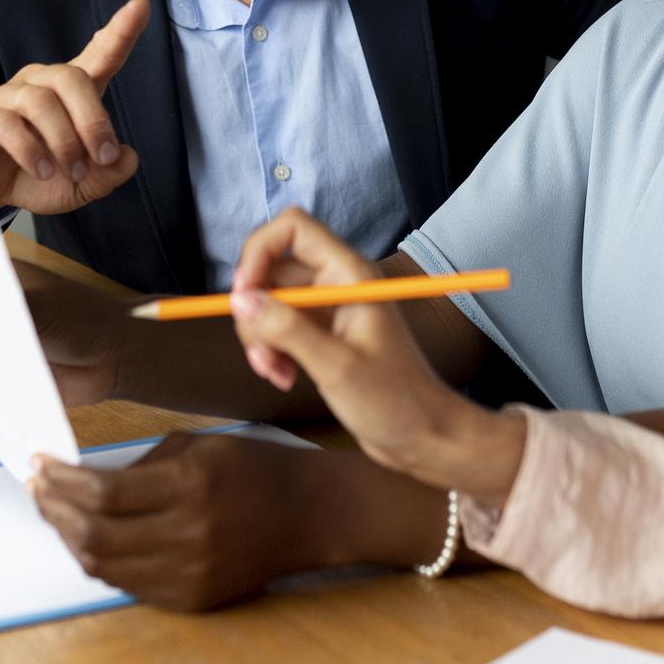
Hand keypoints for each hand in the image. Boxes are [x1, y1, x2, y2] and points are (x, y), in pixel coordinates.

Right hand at [0, 0, 149, 214]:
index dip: (120, 30)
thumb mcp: (82, 184)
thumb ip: (109, 173)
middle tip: (102, 158)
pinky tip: (42, 170)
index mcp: (70, 92)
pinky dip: (31, 151)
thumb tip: (127, 157)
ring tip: (72, 172)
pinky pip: (7, 123)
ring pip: (41, 102)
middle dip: (93, 119)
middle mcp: (39, 85)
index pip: (99, 53)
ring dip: (64, 142)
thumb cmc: (38, 178)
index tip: (141, 5)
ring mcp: (7, 98)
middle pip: (71, 77)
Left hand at [27, 431, 327, 610]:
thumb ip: (140, 467)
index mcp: (191, 486)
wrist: (307, 514)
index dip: (62, 481)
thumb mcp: (198, 446)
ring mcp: (190, 574)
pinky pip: (129, 585)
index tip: (40, 466)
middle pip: (95, 535)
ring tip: (56, 515)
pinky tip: (90, 539)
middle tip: (39, 491)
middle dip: (55, 511)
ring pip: (104, 567)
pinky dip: (102, 562)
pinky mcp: (192, 599)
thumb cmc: (252, 469)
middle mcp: (189, 535)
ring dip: (70, 539)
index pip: (104, 492)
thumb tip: (83, 483)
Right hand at [227, 210, 524, 505]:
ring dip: (261, 338)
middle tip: (260, 351)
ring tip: (275, 373)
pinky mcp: (321, 334)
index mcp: (349, 274)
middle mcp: (337, 282)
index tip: (243, 295)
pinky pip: (279, 328)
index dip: (259, 252)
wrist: (422, 435)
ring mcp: (328, 309)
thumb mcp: (336, 365)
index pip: (293, 228)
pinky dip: (272, 351)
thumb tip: (240, 300)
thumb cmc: (394, 400)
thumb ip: (286, 329)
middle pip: (272, 269)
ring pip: (270, 302)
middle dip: (255, 310)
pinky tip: (284, 378)